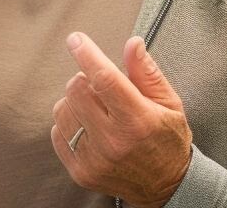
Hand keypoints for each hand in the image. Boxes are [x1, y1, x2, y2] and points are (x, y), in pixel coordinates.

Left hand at [50, 33, 192, 207]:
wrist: (166, 187)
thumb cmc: (167, 140)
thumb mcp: (169, 103)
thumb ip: (147, 72)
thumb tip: (132, 44)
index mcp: (138, 120)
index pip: (104, 79)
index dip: (87, 54)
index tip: (76, 39)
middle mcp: (113, 141)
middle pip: (77, 90)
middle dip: (85, 78)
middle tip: (100, 86)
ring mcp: (94, 159)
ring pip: (62, 109)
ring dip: (75, 101)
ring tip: (96, 109)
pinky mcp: (80, 171)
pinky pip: (57, 132)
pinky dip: (69, 123)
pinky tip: (88, 126)